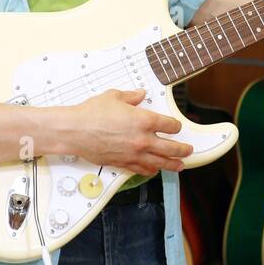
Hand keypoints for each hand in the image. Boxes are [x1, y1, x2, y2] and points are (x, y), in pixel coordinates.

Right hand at [63, 88, 191, 175]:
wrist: (75, 130)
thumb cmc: (92, 113)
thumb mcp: (114, 96)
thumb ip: (131, 96)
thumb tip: (140, 94)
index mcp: (144, 120)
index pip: (170, 125)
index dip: (176, 126)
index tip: (176, 126)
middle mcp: (143, 139)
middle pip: (172, 148)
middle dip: (183, 149)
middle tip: (188, 150)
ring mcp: (134, 153)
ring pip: (160, 162)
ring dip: (173, 164)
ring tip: (180, 165)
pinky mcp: (124, 163)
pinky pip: (143, 169)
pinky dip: (152, 170)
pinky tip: (155, 170)